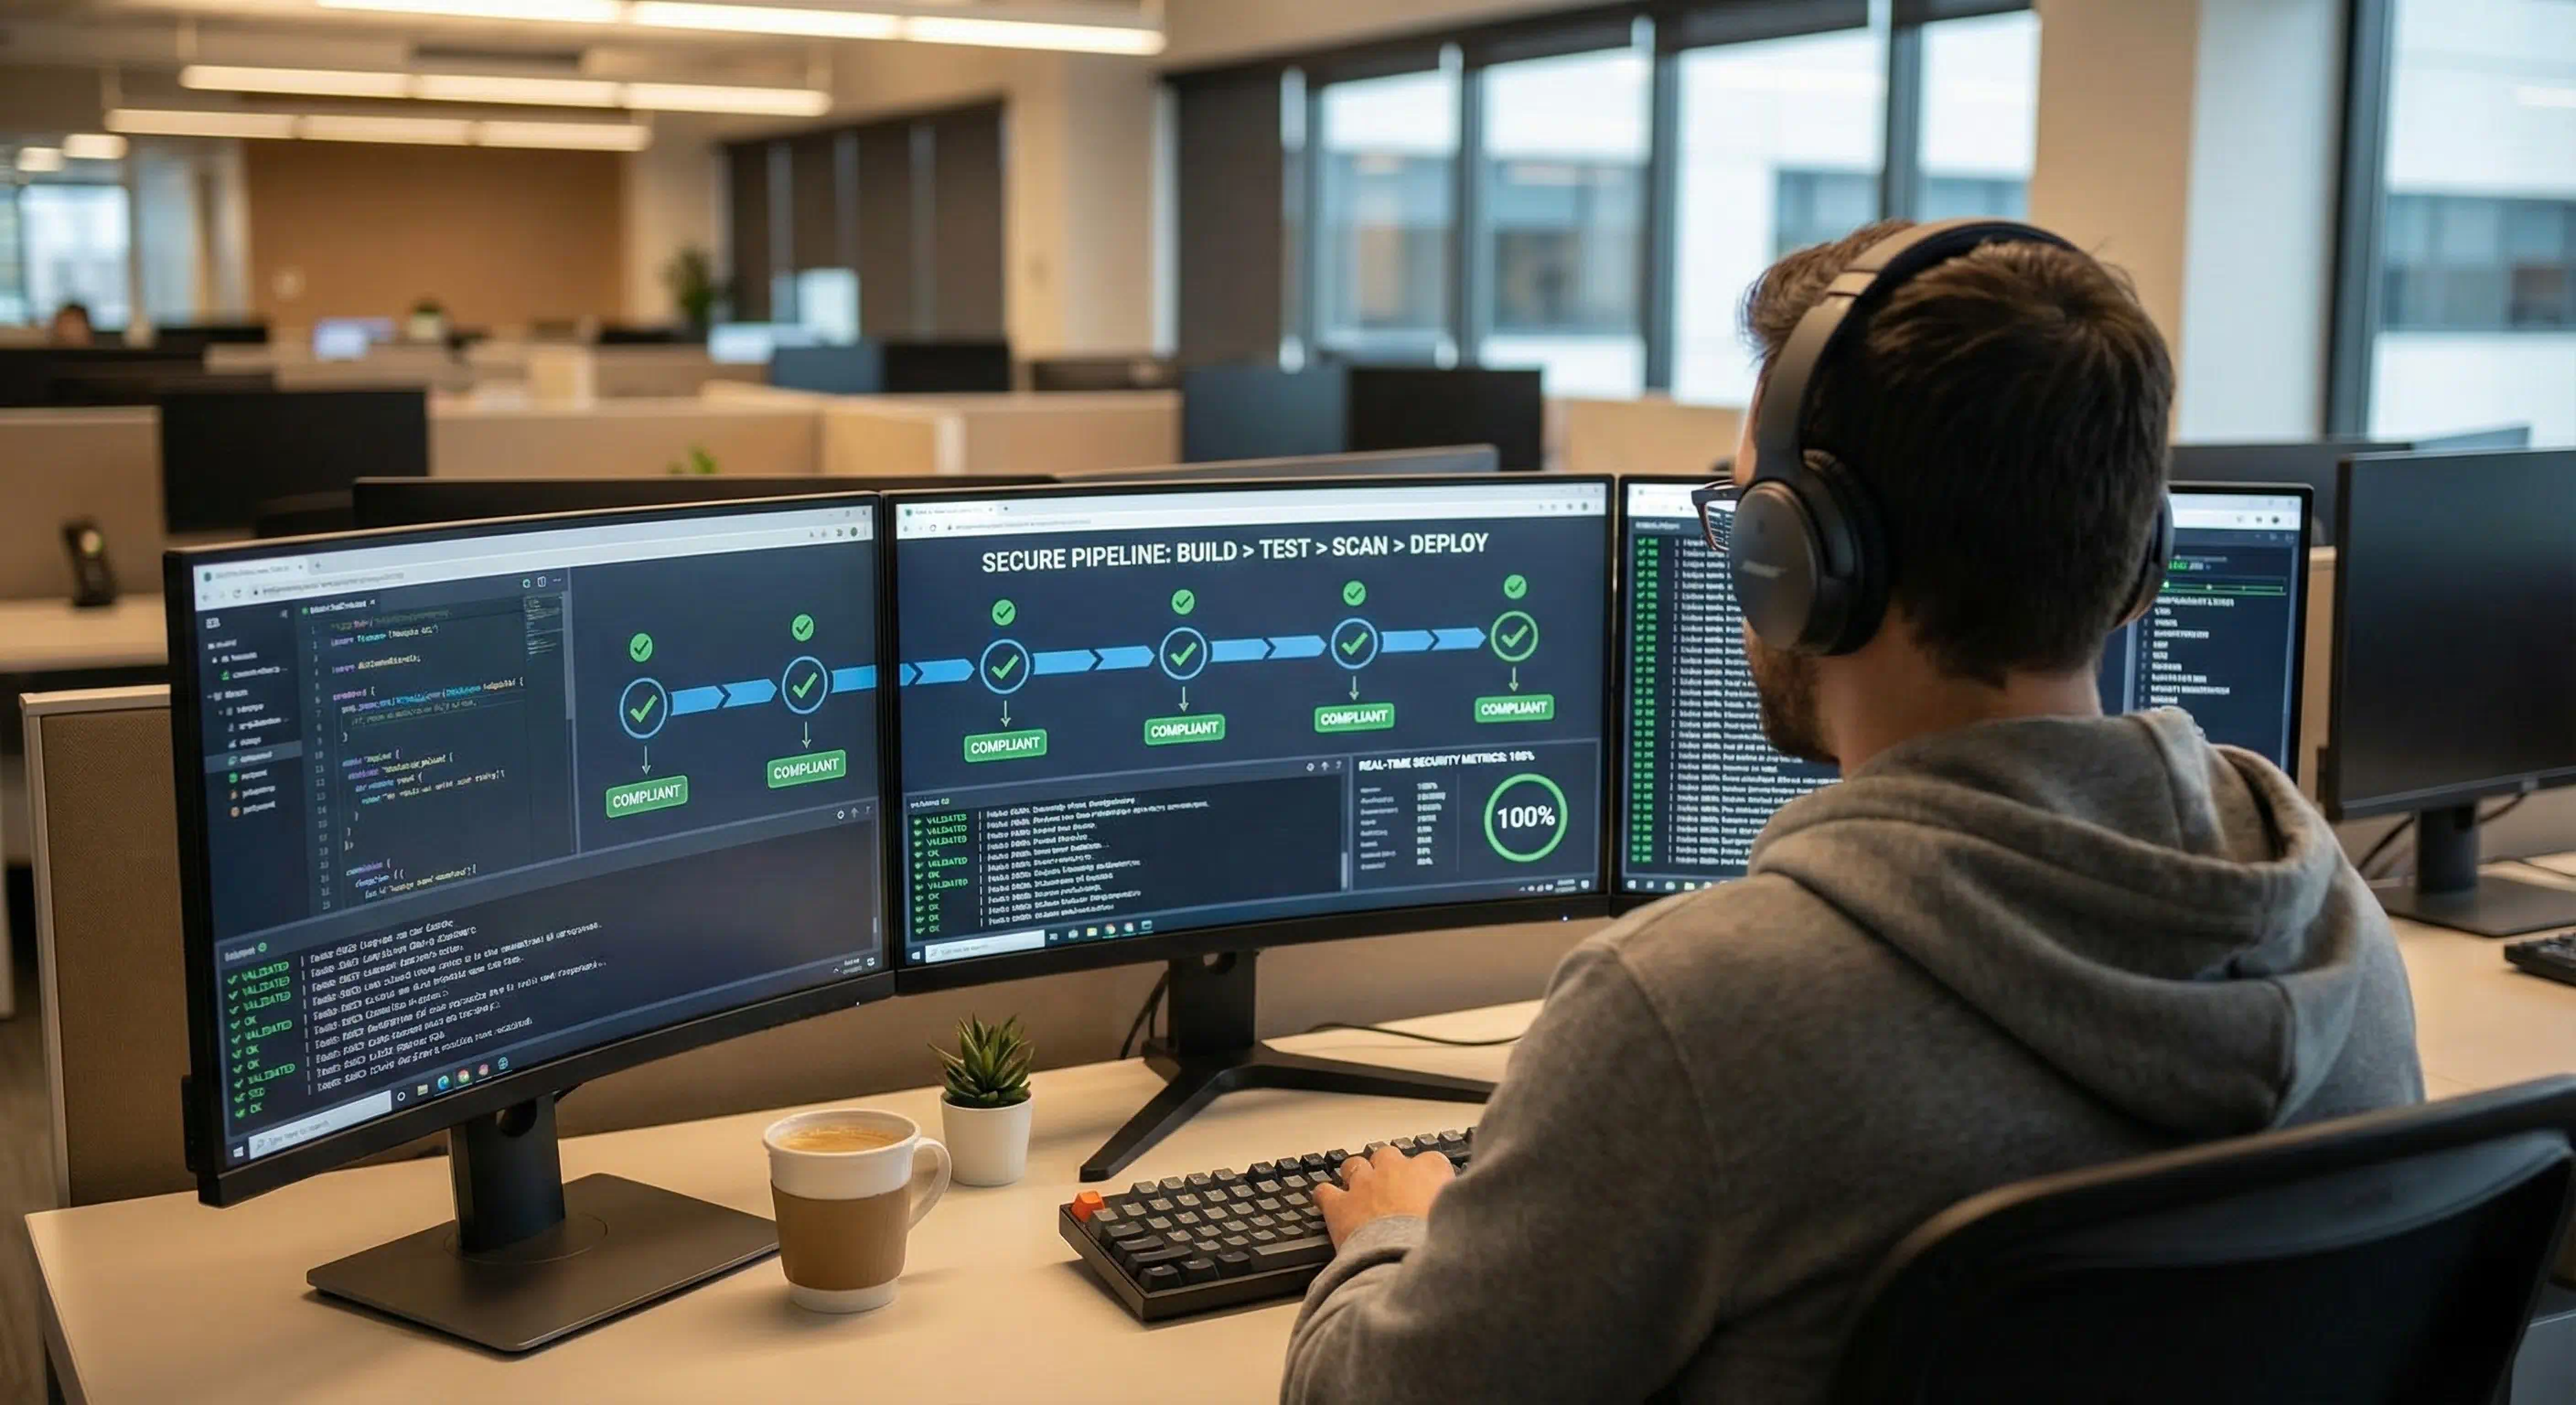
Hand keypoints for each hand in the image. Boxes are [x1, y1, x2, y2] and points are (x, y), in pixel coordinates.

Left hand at [1314, 1146, 1454, 1248]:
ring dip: (1355, 1176)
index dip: (1428, 1175)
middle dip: (1387, 1170)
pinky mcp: (1340, 1204)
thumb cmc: (1431, 1245)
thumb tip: (1454, 1217)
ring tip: (1359, 1192)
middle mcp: (1395, 1170)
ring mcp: (1364, 1184)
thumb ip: (1451, 1211)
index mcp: (1429, 1172)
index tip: (1428, 1187)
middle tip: (1391, 1190)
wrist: (1400, 1261)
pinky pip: (1324, 1191)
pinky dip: (1325, 1196)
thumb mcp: (1454, 1223)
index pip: (1432, 1161)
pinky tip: (1328, 1203)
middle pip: (1388, 1155)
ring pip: (1354, 1165)